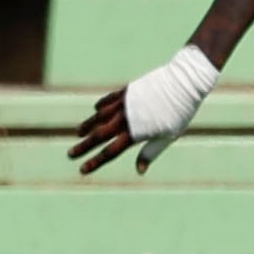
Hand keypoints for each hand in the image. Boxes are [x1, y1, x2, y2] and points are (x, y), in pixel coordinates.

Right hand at [74, 43, 218, 171]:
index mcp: (136, 132)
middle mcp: (126, 118)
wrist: (183, 82)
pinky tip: (96, 110)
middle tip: (70, 154)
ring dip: (88, 126)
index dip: (95, 162)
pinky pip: (109, 100)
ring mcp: (125, 103)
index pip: (110, 152)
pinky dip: (101, 107)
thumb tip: (140, 170)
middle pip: (99, 136)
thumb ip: (151, 152)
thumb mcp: (168, 136)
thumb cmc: (180, 113)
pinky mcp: (127, 91)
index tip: (82, 170)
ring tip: (78, 133)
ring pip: (100, 117)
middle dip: (83, 147)